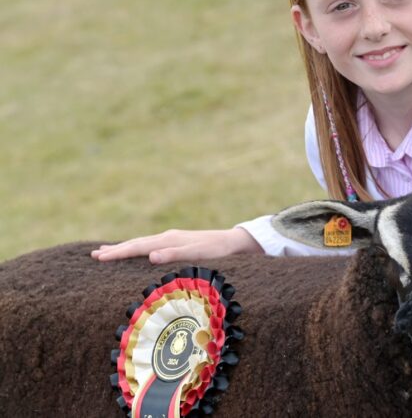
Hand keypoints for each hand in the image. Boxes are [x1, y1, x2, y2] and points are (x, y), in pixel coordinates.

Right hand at [90, 227, 261, 263]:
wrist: (234, 242)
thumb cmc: (217, 251)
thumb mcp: (198, 254)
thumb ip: (175, 254)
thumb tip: (150, 256)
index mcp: (169, 240)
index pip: (137, 247)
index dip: (117, 253)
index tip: (98, 258)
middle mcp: (167, 237)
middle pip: (135, 243)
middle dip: (115, 250)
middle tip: (92, 255)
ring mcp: (172, 239)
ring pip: (142, 243)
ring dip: (124, 248)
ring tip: (105, 251)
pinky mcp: (177, 242)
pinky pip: (150, 245)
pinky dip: (137, 248)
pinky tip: (136, 251)